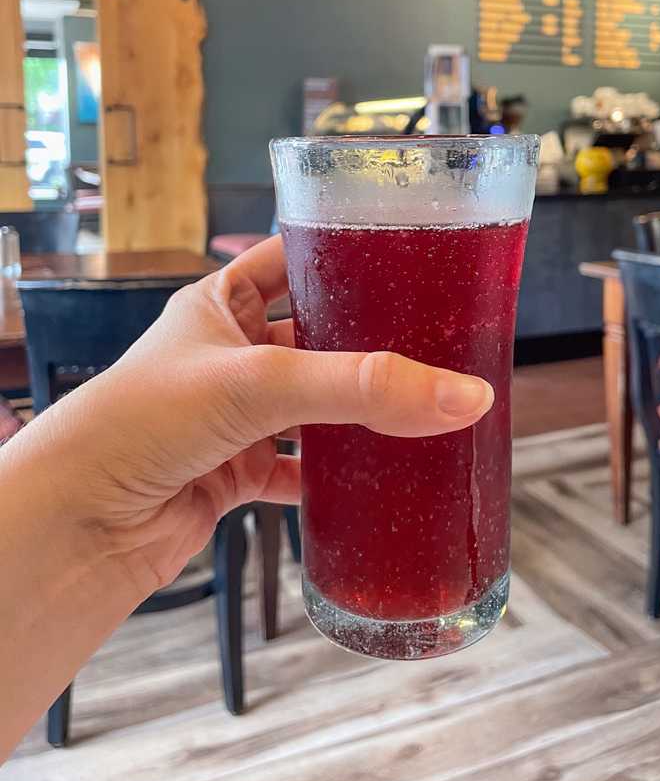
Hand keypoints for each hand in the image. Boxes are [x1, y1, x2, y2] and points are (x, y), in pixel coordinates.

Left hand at [35, 236, 494, 602]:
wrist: (79, 525)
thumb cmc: (137, 421)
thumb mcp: (258, 383)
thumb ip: (360, 386)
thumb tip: (460, 394)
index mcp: (218, 304)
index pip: (292, 259)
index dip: (342, 255)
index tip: (407, 258)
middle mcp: (227, 355)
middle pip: (314, 337)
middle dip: (366, 342)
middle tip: (432, 339)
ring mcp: (232, 416)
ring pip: (313, 405)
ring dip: (356, 411)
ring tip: (421, 403)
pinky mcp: (235, 472)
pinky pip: (299, 468)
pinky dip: (334, 476)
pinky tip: (373, 478)